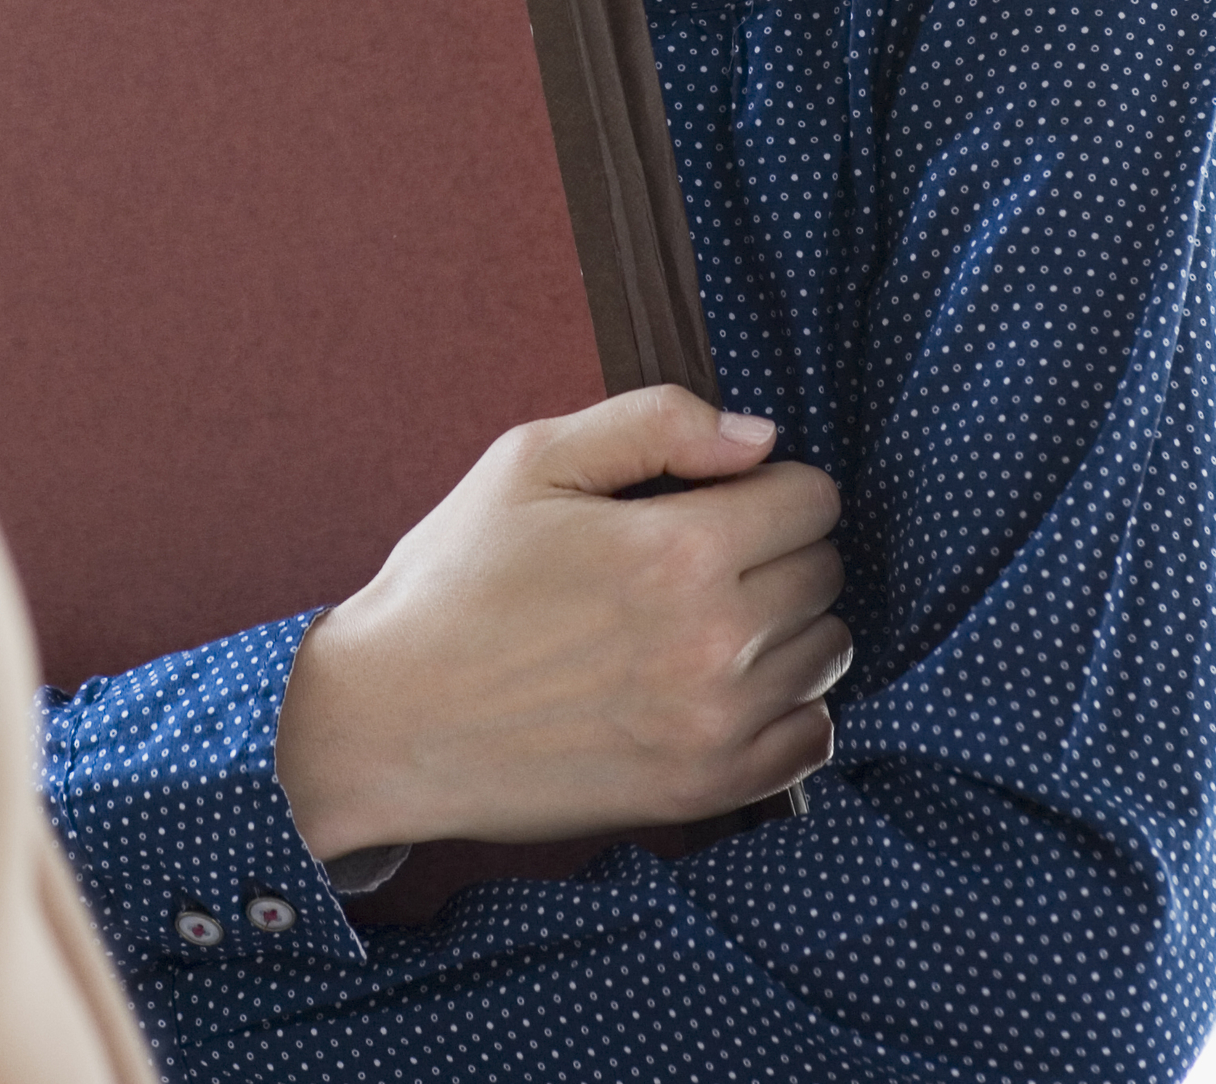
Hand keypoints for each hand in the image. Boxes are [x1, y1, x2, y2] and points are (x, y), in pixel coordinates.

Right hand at [271, 388, 848, 855]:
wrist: (388, 723)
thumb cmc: (453, 583)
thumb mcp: (531, 462)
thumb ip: (656, 423)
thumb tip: (761, 437)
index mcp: (678, 550)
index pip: (812, 500)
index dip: (770, 486)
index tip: (723, 499)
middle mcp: (712, 641)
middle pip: (824, 572)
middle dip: (779, 550)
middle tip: (704, 559)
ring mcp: (714, 725)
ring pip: (827, 652)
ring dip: (786, 628)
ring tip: (706, 621)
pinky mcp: (702, 791)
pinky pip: (811, 741)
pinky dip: (787, 710)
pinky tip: (723, 688)